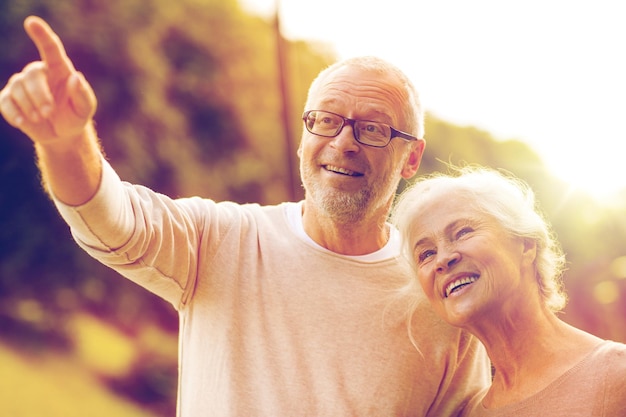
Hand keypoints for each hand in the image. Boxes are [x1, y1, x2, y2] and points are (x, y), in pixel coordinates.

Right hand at [0, 16, 96, 144]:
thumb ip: (83, 94)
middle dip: (40, 95)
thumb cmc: (75, 116)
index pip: (50, 48)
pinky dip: (14, 113)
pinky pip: (5, 102)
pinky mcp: (8, 99)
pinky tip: (24, 122)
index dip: (41, 34)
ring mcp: (21, 84)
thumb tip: (76, 77)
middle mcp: (38, 72)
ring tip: (41, 118)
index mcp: (58, 68)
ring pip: (17, 89)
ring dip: (30, 106)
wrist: (61, 134)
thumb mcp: (85, 109)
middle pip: (31, 76)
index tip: (31, 22)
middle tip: (49, 112)